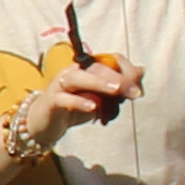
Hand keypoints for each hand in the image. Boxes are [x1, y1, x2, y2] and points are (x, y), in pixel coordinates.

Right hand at [22, 54, 137, 146]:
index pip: (110, 60)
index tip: (139, 88)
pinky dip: (78, 102)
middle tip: (135, 93)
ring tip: (115, 90)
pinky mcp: (51, 101)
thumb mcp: (100, 98)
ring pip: (78, 77)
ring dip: (98, 82)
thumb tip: (141, 70)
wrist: (44, 124)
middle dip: (119, 79)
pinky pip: (64, 98)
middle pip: (97, 67)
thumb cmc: (73, 108)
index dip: (127, 70)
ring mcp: (60, 85)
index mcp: (87, 69)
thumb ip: (119, 86)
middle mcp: (73, 72)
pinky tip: (92, 108)